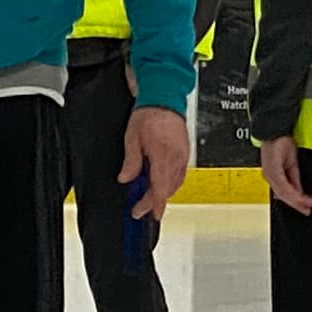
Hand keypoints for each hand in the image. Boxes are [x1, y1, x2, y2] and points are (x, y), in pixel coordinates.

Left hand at [122, 104, 189, 221]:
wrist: (164, 97)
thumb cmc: (149, 113)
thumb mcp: (132, 138)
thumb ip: (131, 162)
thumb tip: (125, 178)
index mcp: (163, 156)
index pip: (159, 189)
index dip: (152, 205)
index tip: (144, 213)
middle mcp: (176, 158)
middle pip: (167, 190)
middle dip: (154, 201)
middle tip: (141, 208)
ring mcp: (183, 156)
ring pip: (175, 184)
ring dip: (163, 193)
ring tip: (150, 197)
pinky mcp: (185, 152)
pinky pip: (180, 174)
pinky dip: (170, 182)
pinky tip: (161, 183)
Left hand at [260, 136, 309, 214]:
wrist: (274, 131)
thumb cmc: (280, 144)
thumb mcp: (291, 163)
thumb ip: (293, 178)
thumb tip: (298, 191)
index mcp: (273, 175)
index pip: (283, 193)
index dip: (295, 201)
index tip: (305, 207)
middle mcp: (269, 176)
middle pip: (283, 195)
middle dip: (296, 204)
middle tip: (307, 210)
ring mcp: (269, 174)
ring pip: (282, 193)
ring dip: (296, 200)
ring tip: (307, 204)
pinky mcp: (271, 170)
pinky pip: (282, 185)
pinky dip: (292, 192)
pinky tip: (299, 195)